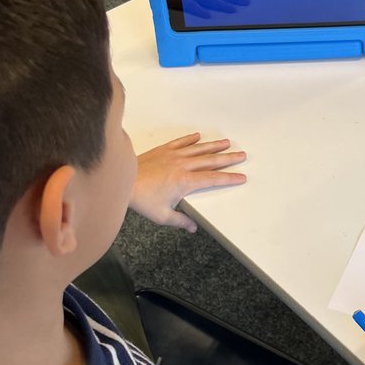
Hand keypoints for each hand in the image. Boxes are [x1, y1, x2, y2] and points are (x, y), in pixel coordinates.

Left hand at [129, 133, 245, 230]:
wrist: (123, 182)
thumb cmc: (141, 198)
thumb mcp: (163, 215)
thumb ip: (181, 221)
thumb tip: (192, 228)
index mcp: (185, 182)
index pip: (213, 179)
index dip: (229, 178)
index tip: (241, 177)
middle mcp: (182, 166)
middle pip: (211, 161)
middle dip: (228, 158)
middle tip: (241, 155)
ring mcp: (173, 156)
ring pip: (199, 149)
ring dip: (214, 146)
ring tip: (226, 143)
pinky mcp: (163, 150)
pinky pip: (180, 142)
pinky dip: (190, 139)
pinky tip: (198, 136)